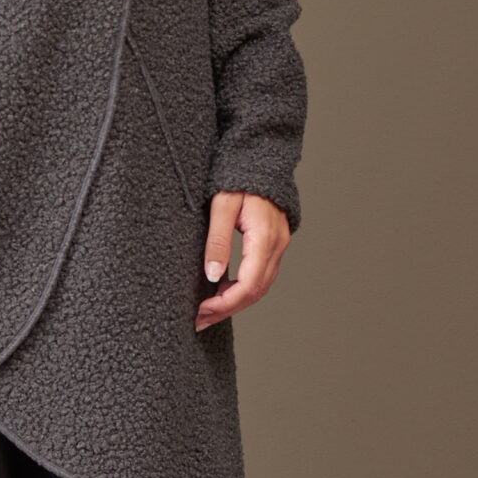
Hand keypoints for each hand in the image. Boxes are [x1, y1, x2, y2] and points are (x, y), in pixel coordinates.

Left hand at [195, 190, 290, 330]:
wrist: (259, 157)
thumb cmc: (238, 176)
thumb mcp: (222, 205)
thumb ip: (218, 240)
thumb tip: (213, 275)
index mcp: (264, 238)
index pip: (248, 285)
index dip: (225, 304)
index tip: (201, 311)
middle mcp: (277, 245)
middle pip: (256, 292)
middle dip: (227, 309)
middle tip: (199, 320)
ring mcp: (279, 245)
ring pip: (260, 286)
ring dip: (235, 302)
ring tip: (207, 310)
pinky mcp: (274, 244)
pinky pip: (261, 275)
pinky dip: (243, 289)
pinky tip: (222, 290)